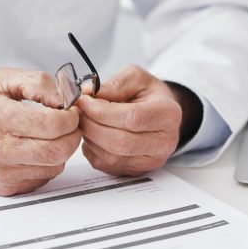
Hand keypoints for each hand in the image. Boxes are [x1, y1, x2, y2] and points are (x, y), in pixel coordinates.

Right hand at [0, 68, 80, 195]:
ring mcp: (2, 171)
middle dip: (72, 135)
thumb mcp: (3, 80)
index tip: (71, 112)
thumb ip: (38, 82)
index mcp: (0, 117)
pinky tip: (37, 151)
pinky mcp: (4, 187)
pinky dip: (47, 165)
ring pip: (54, 166)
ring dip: (62, 151)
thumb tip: (63, 97)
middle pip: (59, 150)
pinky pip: (43, 178)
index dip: (71, 117)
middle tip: (69, 125)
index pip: (54, 124)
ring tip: (52, 137)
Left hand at [77, 65, 198, 175]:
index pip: (133, 118)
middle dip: (92, 126)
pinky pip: (106, 166)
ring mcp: (152, 160)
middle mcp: (165, 141)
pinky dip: (93, 150)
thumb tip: (88, 94)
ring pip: (111, 157)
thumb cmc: (147, 94)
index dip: (102, 112)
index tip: (84, 102)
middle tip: (80, 112)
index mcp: (167, 113)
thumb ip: (113, 84)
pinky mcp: (137, 171)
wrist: (160, 112)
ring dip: (91, 139)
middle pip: (121, 142)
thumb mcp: (135, 77)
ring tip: (86, 121)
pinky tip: (93, 135)